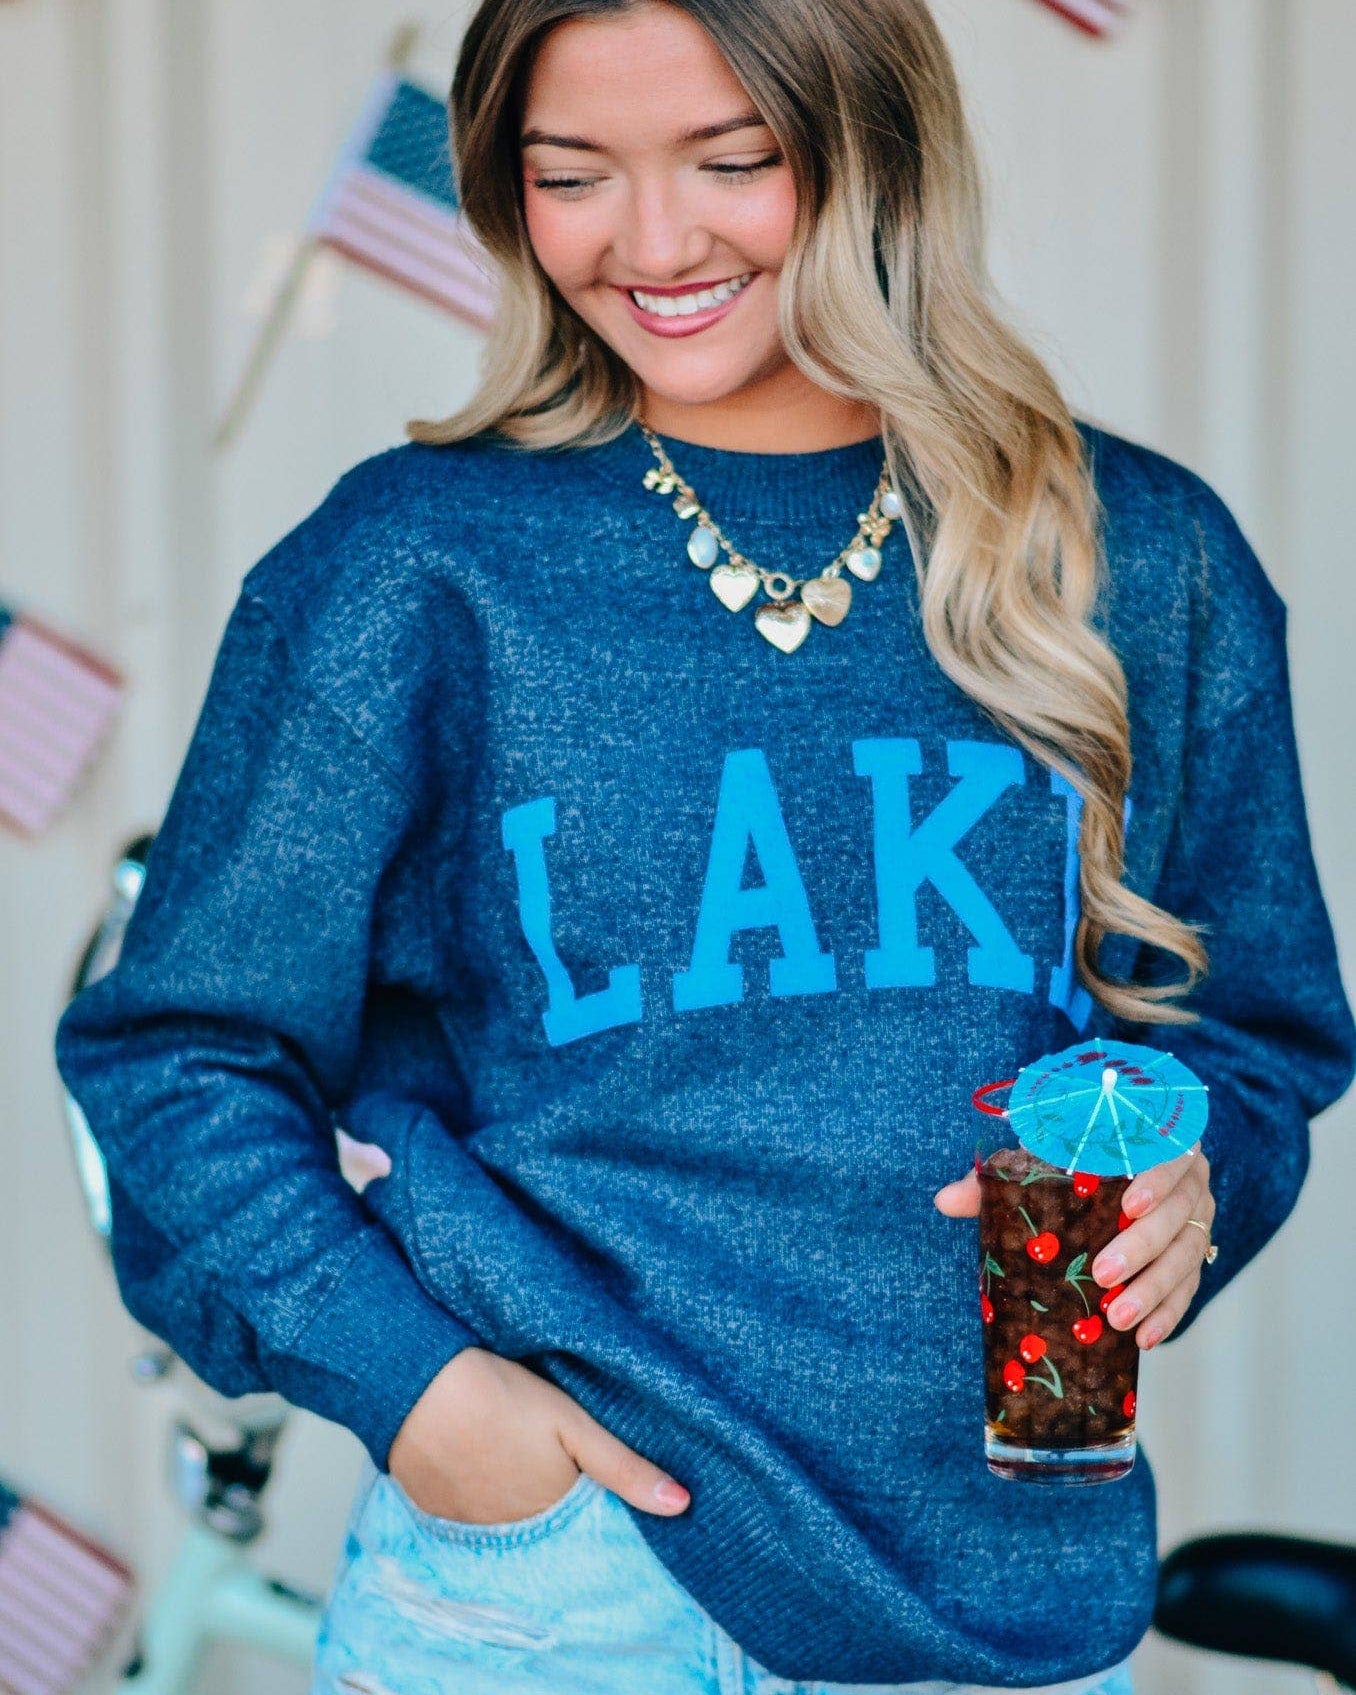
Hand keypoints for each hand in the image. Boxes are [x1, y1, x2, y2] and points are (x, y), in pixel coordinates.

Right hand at [387, 1346, 690, 1522]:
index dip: (596, 1505)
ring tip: (516, 1460)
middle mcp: (513, 1533)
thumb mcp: (573, 1423)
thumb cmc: (501, 1396)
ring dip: (520, 1502)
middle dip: (559, 1507)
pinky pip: (472, 1518)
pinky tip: (484, 1463)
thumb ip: (624, 1467)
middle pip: (548, 1527)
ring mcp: (471, 1528)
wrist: (417, 1387)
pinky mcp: (437, 1513)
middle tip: (552, 1465)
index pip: (587, 1525)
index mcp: (552, 1511)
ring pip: (510, 1523)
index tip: (600, 1487)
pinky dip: (483, 1499)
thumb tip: (682, 1505)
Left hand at [934, 1141, 1215, 1349]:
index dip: (1154, 1176)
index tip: (1128, 1204)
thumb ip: (997, 1179)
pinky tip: (1145, 1338)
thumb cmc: (1072, 1161)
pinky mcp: (1197, 1250)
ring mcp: (1198, 1212)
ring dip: (1155, 1288)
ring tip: (1119, 1318)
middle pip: (1178, 1209)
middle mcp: (1187, 1172)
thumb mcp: (1040, 1160)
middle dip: (1142, 1245)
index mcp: (1154, 1136)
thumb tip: (945, 1200)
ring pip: (1187, 1251)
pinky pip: (1191, 1283)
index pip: (1165, 1149)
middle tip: (1104, 1275)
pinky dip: (1169, 1311)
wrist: (1115, 1175)